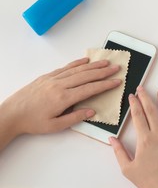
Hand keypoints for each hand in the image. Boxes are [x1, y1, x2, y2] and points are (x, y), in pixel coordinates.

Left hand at [0, 57, 120, 145]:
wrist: (11, 114)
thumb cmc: (32, 122)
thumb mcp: (55, 126)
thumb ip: (75, 117)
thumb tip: (91, 111)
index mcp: (63, 98)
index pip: (90, 89)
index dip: (105, 85)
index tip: (116, 81)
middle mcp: (59, 85)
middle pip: (86, 76)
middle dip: (103, 72)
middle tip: (116, 68)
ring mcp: (53, 78)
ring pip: (77, 70)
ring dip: (93, 66)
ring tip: (105, 62)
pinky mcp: (47, 76)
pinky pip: (65, 67)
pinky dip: (77, 63)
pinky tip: (85, 61)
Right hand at [109, 86, 157, 187]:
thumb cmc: (148, 182)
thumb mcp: (128, 168)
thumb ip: (118, 151)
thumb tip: (111, 139)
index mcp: (145, 140)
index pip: (138, 116)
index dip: (134, 104)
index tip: (132, 96)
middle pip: (152, 111)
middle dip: (145, 97)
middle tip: (142, 88)